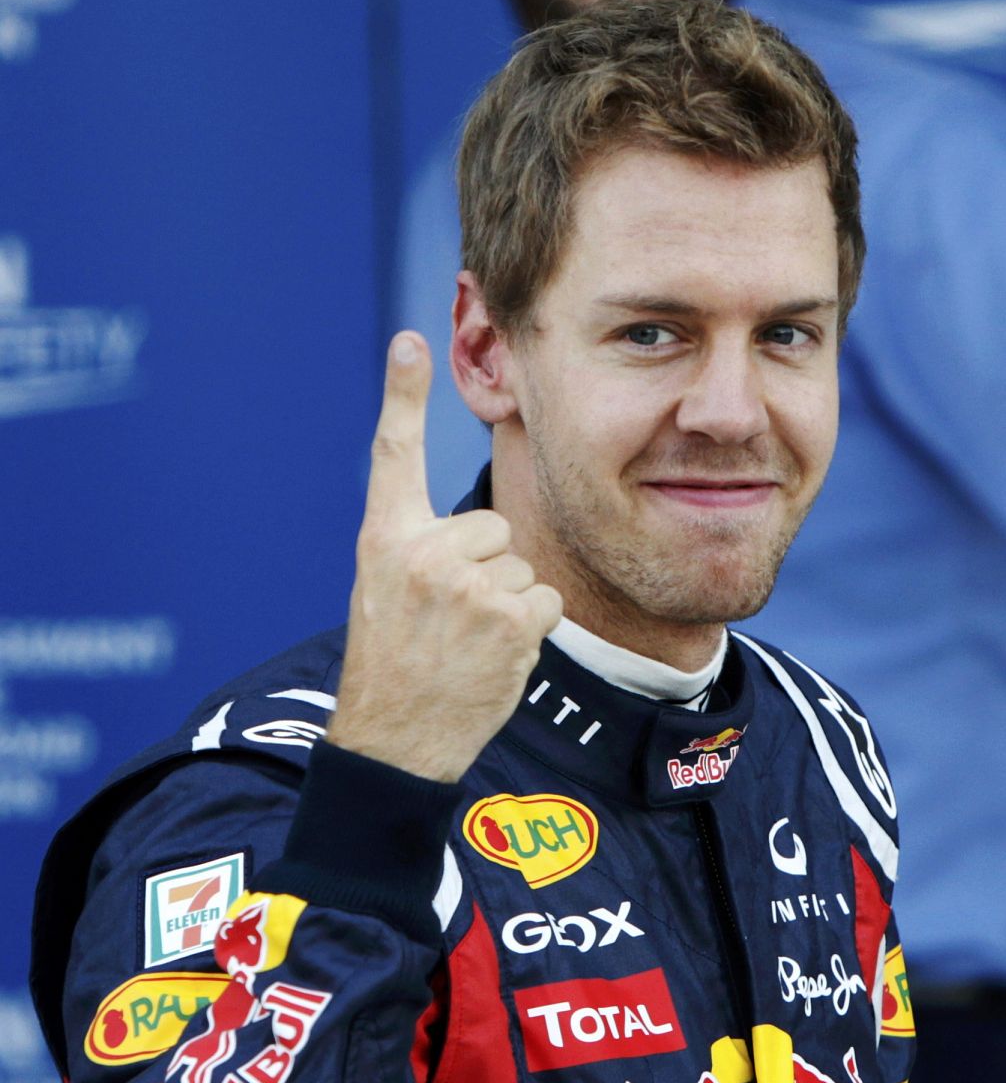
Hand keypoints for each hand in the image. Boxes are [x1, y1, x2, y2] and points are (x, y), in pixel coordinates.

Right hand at [326, 332, 562, 782]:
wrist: (394, 740)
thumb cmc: (393, 664)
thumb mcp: (384, 594)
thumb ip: (421, 550)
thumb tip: (483, 530)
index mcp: (384, 539)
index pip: (393, 454)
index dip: (401, 394)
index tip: (410, 342)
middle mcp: (422, 552)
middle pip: (491, 525)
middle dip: (484, 569)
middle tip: (448, 619)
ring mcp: (467, 584)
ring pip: (520, 566)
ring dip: (506, 604)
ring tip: (465, 642)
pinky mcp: (509, 617)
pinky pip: (544, 599)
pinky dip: (529, 629)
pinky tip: (492, 656)